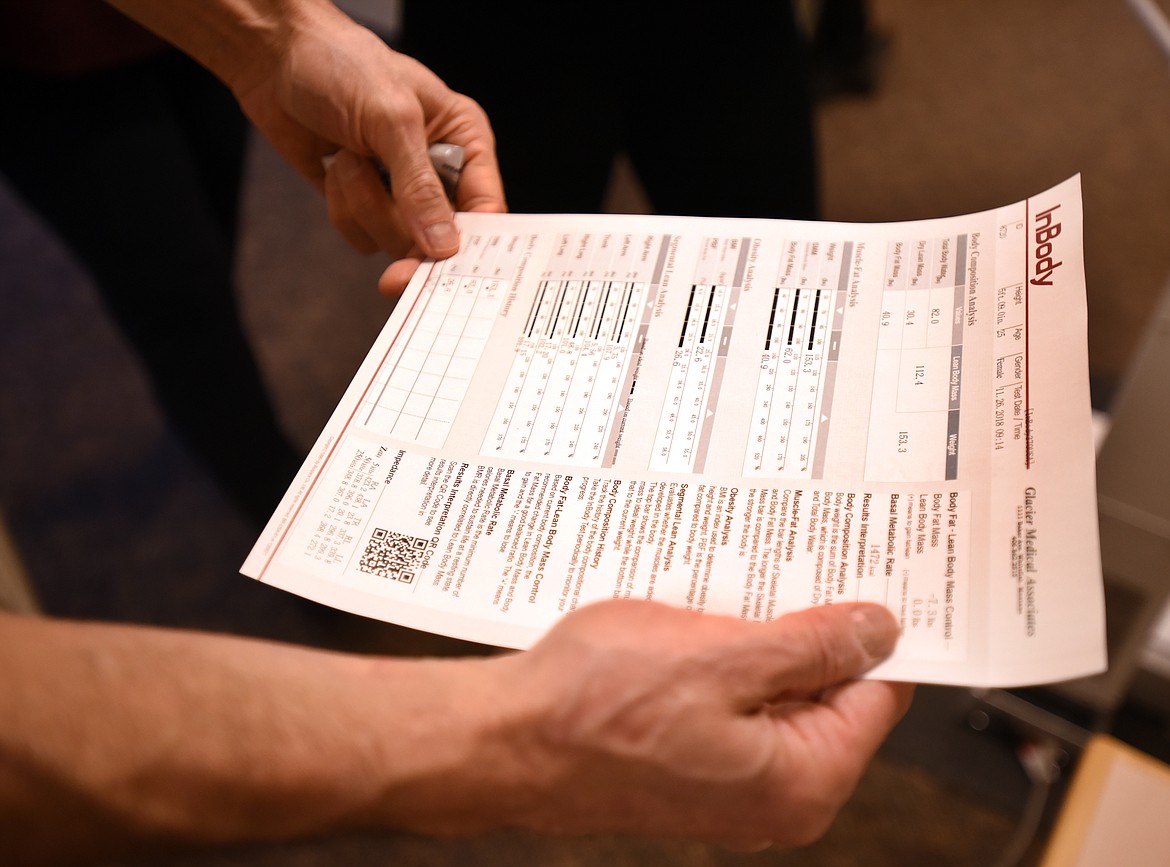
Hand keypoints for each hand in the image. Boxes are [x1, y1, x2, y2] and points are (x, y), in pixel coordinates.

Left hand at [223, 2, 505, 296]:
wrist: (276, 61)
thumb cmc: (342, 66)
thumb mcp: (391, 119)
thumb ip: (419, 185)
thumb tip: (443, 244)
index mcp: (464, 141)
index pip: (486, 206)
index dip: (473, 242)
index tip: (450, 269)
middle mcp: (438, 172)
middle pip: (442, 238)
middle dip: (407, 236)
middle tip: (394, 275)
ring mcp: (400, 193)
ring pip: (397, 241)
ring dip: (365, 206)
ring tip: (349, 158)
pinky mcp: (363, 205)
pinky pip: (362, 237)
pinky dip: (343, 210)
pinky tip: (334, 168)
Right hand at [479, 599, 912, 848]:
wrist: (504, 742)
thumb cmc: (592, 708)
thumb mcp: (719, 655)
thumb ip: (810, 646)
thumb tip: (877, 631)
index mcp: (800, 781)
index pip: (878, 696)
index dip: (873, 633)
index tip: (863, 579)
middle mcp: (773, 797)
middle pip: (828, 696)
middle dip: (809, 634)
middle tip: (784, 572)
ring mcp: (731, 785)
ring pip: (775, 694)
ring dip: (758, 642)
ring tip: (723, 598)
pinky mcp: (694, 766)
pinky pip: (733, 705)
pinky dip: (723, 663)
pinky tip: (694, 626)